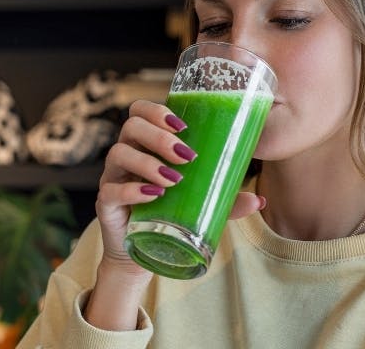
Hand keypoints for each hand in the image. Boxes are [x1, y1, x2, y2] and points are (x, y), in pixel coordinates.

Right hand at [95, 100, 265, 278]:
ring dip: (147, 162)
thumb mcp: (201, 204)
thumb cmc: (170, 215)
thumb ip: (225, 200)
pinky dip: (132, 190)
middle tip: (185, 156)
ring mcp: (113, 178)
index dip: (157, 111)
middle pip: (130, 126)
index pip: (140, 112)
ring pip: (118, 153)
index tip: (184, 126)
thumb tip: (260, 200)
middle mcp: (126, 155)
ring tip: (173, 179)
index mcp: (145, 145)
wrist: (145, 252)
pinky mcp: (105, 203)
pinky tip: (152, 195)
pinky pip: (111, 190)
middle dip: (159, 137)